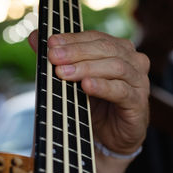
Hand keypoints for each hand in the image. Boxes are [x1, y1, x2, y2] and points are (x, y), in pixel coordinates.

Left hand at [28, 30, 149, 155]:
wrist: (109, 136)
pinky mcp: (138, 103)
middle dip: (76, 52)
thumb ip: (57, 57)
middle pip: (106, 48)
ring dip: (87, 68)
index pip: (95, 37)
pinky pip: (122, 91)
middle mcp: (132, 60)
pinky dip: (103, 87)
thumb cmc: (93, 102)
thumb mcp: (73, 78)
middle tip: (53, 57)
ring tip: (64, 72)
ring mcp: (139, 81)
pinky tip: (86, 86)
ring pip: (116, 67)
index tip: (50, 43)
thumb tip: (34, 36)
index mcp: (118, 49)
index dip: (72, 39)